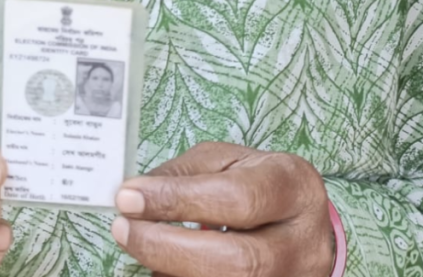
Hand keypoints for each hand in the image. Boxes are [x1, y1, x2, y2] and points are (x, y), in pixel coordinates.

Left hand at [112, 142, 332, 276]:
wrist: (302, 224)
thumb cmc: (258, 183)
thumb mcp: (227, 161)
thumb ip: (184, 175)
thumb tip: (134, 195)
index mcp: (293, 187)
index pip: (236, 198)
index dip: (178, 200)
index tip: (129, 197)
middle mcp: (303, 244)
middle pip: (237, 261)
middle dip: (168, 248)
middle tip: (124, 230)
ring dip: (170, 272)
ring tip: (136, 249)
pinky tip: (159, 270)